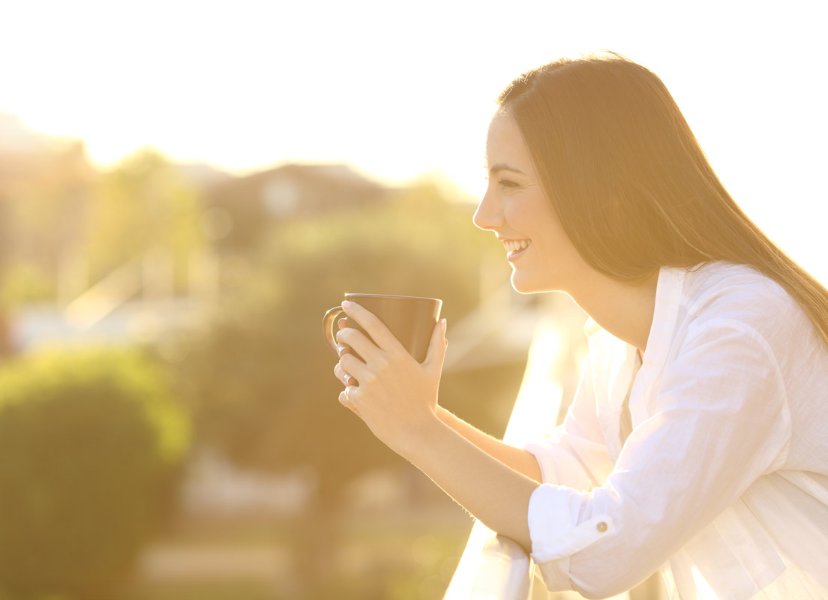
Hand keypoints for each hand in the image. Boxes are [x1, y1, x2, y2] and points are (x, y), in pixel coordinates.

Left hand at [332, 301, 447, 455]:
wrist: (417, 433)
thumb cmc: (426, 400)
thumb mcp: (433, 370)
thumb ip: (437, 345)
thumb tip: (443, 321)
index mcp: (398, 355)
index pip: (372, 324)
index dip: (356, 311)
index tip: (345, 303)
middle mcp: (381, 365)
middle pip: (352, 339)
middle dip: (344, 334)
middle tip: (344, 335)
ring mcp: (368, 382)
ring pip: (343, 362)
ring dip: (342, 362)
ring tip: (346, 363)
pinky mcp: (359, 400)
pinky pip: (344, 389)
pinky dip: (347, 390)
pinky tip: (352, 391)